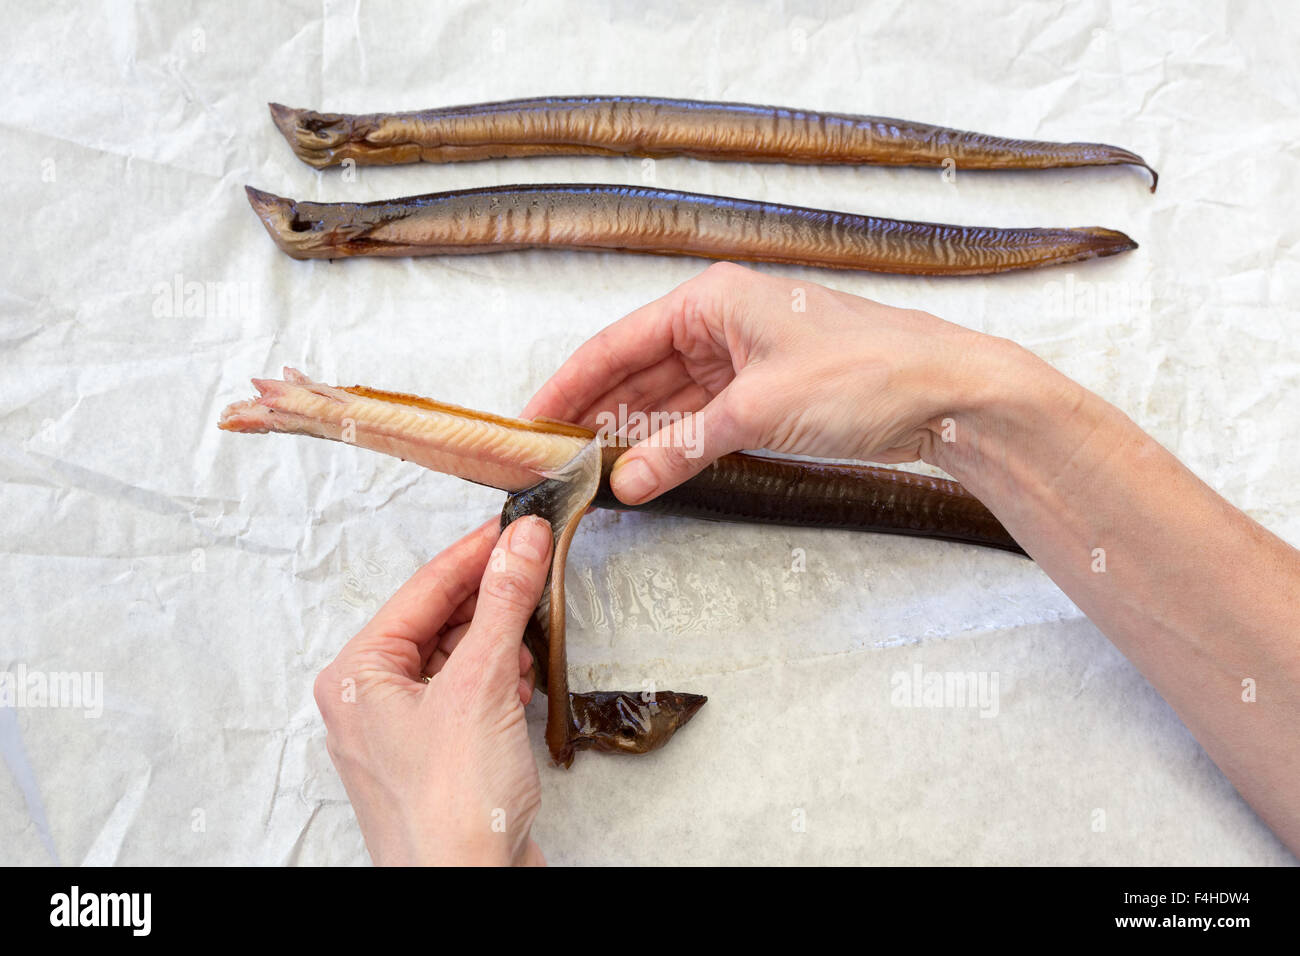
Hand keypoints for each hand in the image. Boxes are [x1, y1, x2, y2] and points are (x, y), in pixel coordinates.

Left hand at [313, 515, 552, 865]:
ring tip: (533, 629)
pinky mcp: (438, 755)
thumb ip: (503, 604)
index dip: (473, 553)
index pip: (422, 590)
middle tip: (536, 563)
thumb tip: (519, 543)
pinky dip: (500, 678)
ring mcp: (404, 731)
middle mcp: (371, 701)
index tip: (515, 525)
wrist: (469, 889)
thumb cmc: (451, 811)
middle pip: (438, 621)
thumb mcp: (482, 685)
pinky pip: (468, 693)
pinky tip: (524, 678)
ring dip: (499, 641)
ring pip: (457, 657)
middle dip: (491, 598)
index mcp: (357, 676)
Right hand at [523, 261, 1002, 504]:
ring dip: (633, 431)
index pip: (618, 342)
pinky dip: (673, 442)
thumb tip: (627, 481)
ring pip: (669, 396)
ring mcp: (745, 356)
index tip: (533, 420)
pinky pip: (702, 416)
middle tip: (553, 455)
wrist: (946, 395)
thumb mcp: (758, 412)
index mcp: (712, 299)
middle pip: (638, 368)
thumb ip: (682, 448)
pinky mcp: (767, 391)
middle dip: (597, 411)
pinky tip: (645, 466)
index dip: (570, 384)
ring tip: (588, 468)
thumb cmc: (865, 375)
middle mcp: (723, 320)